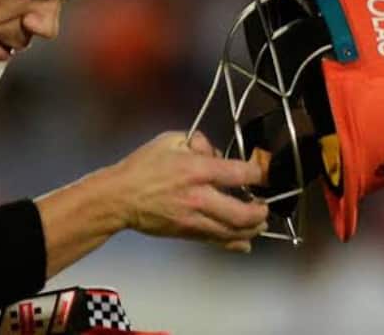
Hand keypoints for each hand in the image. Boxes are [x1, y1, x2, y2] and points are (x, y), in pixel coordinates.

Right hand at [111, 130, 268, 251]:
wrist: (120, 197)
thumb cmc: (142, 167)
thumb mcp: (169, 140)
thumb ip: (197, 141)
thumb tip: (214, 151)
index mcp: (197, 170)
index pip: (239, 173)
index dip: (257, 173)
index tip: (260, 173)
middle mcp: (200, 197)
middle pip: (243, 213)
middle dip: (260, 211)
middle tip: (263, 205)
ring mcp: (195, 219)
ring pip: (234, 232)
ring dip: (253, 228)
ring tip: (258, 221)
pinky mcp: (188, 233)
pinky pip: (218, 242)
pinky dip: (236, 243)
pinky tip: (245, 240)